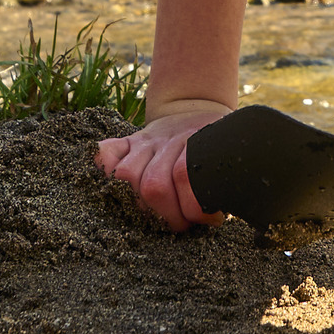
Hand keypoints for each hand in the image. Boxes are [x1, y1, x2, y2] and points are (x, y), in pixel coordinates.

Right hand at [95, 99, 234, 230]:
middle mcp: (167, 140)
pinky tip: (119, 191)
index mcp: (197, 142)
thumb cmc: (217, 145)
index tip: (210, 219)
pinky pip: (104, 154)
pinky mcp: (126, 142)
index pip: (185, 176)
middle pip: (154, 185)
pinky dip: (104, 172)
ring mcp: (144, 141)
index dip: (195, 208)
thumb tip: (217, 216)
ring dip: (142, 206)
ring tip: (159, 217)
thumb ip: (223, 183)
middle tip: (182, 224)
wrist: (197, 108)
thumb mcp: (229, 158)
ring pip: (127, 176)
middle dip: (168, 216)